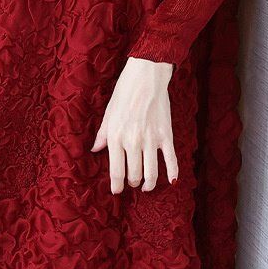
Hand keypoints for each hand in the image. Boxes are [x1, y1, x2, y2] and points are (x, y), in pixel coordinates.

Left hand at [91, 57, 177, 193]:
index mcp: (116, 137)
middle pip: (134, 175)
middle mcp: (133, 141)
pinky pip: (171, 160)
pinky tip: (171, 181)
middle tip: (133, 183)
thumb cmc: (124, 93)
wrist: (146, 77)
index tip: (116, 191)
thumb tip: (95, 150)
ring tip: (147, 186)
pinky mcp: (166, 135)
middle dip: (133, 183)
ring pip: (151, 173)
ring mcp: (151, 139)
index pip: (116, 171)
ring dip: (149, 184)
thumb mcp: (108, 114)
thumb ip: (102, 135)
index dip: (116, 185)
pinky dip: (172, 173)